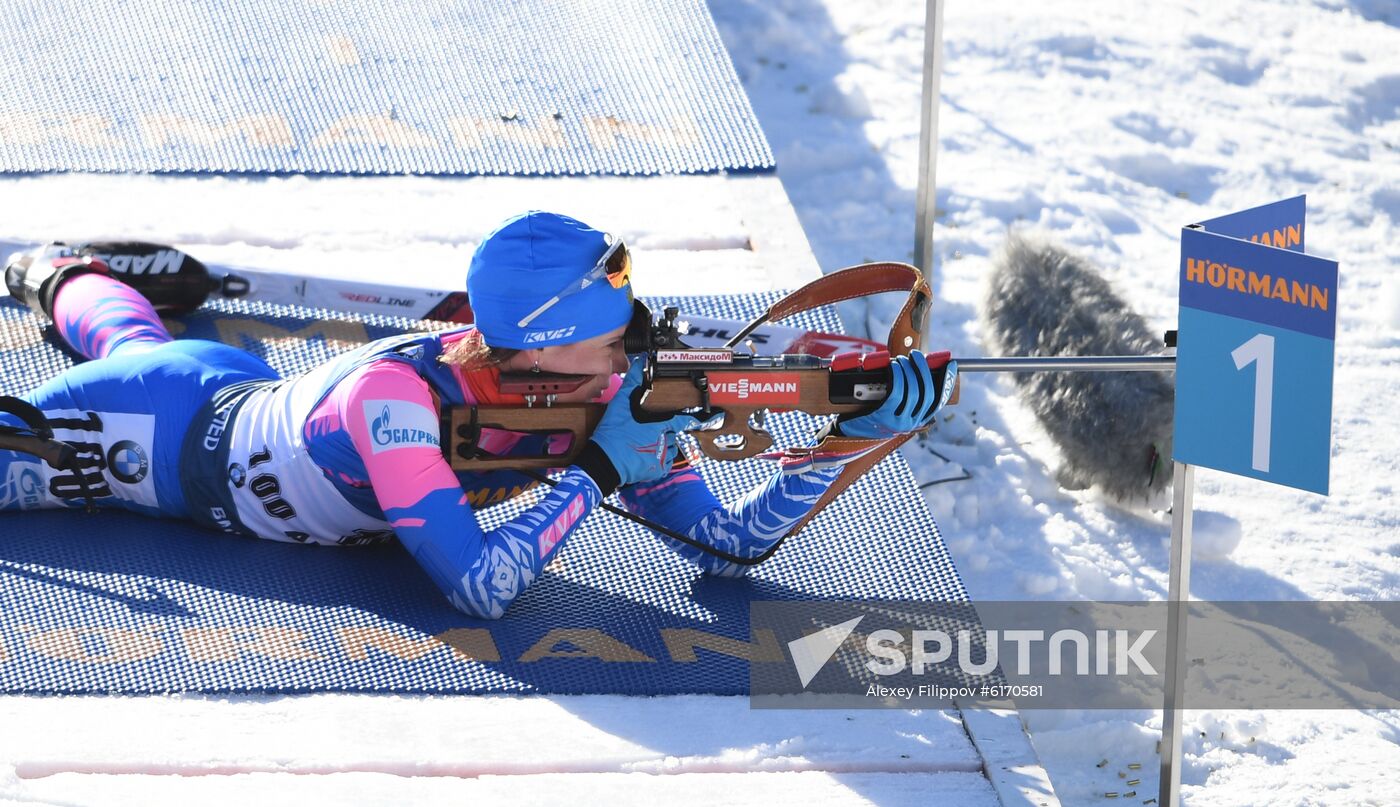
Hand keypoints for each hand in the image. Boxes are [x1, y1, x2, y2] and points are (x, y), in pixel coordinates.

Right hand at [576, 357, 699, 490]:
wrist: (604, 461)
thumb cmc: (613, 434)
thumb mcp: (620, 404)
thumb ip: (633, 382)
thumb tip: (640, 363)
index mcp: (660, 425)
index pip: (684, 420)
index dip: (696, 419)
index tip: (709, 418)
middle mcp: (665, 441)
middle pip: (672, 432)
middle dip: (664, 430)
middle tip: (646, 430)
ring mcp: (662, 457)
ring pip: (669, 447)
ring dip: (661, 444)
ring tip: (643, 443)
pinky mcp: (658, 470)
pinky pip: (665, 462)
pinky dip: (658, 458)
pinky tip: (644, 454)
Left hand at [836, 349, 956, 438]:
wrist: (848, 433)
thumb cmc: (870, 416)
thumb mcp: (893, 410)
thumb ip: (906, 397)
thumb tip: (915, 368)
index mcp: (917, 421)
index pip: (938, 401)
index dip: (947, 382)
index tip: (951, 365)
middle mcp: (911, 423)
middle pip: (927, 393)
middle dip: (923, 370)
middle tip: (916, 355)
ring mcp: (898, 422)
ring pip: (913, 392)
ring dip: (908, 371)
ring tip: (901, 360)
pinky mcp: (884, 417)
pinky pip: (896, 393)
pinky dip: (897, 377)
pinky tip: (893, 367)